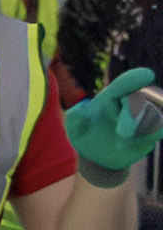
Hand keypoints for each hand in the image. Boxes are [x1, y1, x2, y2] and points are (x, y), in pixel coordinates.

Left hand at [65, 67, 162, 185]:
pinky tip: (137, 142)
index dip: (134, 79)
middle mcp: (132, 99)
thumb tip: (81, 109)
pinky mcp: (156, 127)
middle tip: (121, 133)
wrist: (99, 154)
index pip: (123, 84)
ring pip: (155, 115)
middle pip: (141, 101)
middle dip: (132, 117)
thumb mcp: (75, 129)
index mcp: (111, 94)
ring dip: (141, 129)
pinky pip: (161, 128)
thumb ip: (75, 119)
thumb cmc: (86, 134)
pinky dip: (152, 134)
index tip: (148, 75)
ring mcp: (147, 112)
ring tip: (122, 143)